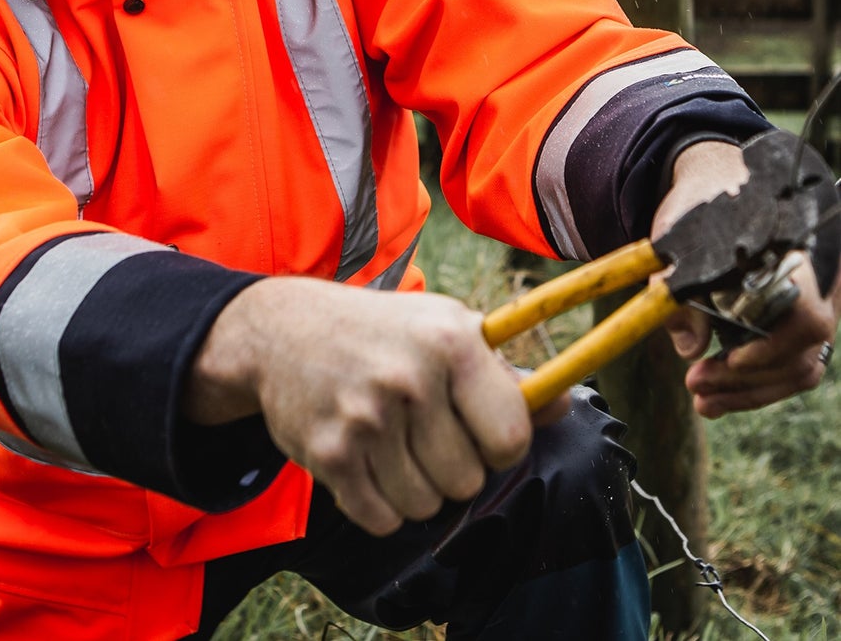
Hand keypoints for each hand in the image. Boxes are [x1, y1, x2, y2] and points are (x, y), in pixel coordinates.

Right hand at [182, 276, 535, 535]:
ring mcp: (366, 419)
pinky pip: (382, 519)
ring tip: (388, 440)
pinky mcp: (329, 454)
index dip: (500, 444)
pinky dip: (377, 503)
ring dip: (412, 486)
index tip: (477, 428)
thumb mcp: (442, 326)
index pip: (512, 439)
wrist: (280, 330)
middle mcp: (410, 379)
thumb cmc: (379, 330)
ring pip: (425, 505)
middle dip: (450, 466)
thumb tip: (564, 404)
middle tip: (420, 429)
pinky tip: (363, 459)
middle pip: (468, 481)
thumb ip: (503, 370)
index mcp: (450, 342)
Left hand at [653, 140, 839, 415]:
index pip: (807, 316)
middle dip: (747, 379)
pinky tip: (717, 396)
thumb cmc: (700, 209)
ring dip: (749, 391)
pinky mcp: (798, 324)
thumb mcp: (678, 238)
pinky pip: (790, 366)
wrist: (717, 185)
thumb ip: (676, 289)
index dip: (772, 348)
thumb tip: (687, 347)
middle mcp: (815, 284)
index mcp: (792, 256)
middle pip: (801, 352)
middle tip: (695, 387)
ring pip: (799, 367)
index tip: (730, 360)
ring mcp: (813, 306)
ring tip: (701, 400)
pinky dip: (755, 385)